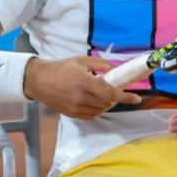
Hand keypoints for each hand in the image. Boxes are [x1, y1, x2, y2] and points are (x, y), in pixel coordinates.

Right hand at [25, 56, 141, 118]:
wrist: (40, 81)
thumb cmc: (61, 68)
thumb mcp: (81, 60)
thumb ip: (100, 64)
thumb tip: (116, 70)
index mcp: (84, 81)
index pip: (109, 93)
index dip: (125, 97)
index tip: (136, 98)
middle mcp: (81, 97)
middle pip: (107, 103)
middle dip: (114, 97)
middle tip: (112, 88)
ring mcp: (76, 108)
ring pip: (101, 110)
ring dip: (105, 103)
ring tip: (99, 93)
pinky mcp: (72, 114)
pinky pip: (92, 115)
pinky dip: (97, 109)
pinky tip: (92, 100)